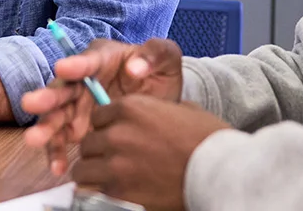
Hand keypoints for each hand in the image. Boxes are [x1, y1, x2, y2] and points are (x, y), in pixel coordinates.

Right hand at [22, 38, 183, 174]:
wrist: (159, 104)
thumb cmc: (158, 74)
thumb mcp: (165, 60)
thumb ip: (155, 54)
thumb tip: (135, 68)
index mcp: (103, 57)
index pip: (89, 60)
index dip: (76, 64)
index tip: (62, 68)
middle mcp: (83, 79)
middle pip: (63, 87)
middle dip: (47, 96)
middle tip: (31, 103)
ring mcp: (77, 104)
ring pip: (56, 115)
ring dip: (45, 127)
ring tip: (34, 139)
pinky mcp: (75, 127)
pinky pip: (62, 141)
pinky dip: (57, 153)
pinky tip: (58, 167)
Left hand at [74, 95, 231, 210]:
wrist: (219, 173)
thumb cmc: (208, 141)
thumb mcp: (183, 111)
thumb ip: (157, 110)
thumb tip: (152, 115)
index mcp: (132, 108)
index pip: (99, 116)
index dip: (107, 126)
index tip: (117, 136)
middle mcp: (117, 134)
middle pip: (88, 142)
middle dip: (99, 151)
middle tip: (115, 160)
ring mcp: (115, 166)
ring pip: (83, 168)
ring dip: (94, 173)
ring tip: (110, 178)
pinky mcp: (118, 194)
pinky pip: (91, 192)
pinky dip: (100, 192)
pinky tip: (114, 192)